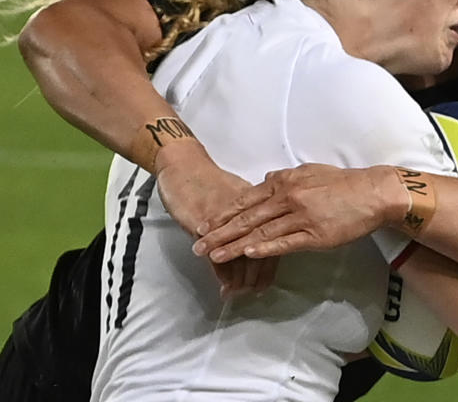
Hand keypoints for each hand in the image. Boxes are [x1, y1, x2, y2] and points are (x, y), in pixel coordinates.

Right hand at [154, 139, 278, 292]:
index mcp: (259, 202)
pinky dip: (222, 273)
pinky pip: (218, 253)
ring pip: (241, 254)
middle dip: (257, 273)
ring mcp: (227, 219)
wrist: (183, 165)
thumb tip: (265, 229)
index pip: (274, 234)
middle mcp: (247, 211)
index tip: (269, 276)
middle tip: (254, 291)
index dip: (273, 257)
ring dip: (240, 277)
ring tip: (238, 292)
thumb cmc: (209, 181)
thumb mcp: (236, 194)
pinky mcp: (206, 224)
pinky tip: (223, 285)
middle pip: (260, 247)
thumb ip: (254, 211)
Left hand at [192, 164, 409, 262]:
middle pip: (247, 219)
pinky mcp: (315, 235)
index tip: (204, 225)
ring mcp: (301, 217)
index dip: (223, 215)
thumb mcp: (308, 171)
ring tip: (214, 257)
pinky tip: (248, 255)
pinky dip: (265, 249)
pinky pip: (285, 244)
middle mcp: (288, 199)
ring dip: (234, 246)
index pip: (245, 200)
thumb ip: (284, 177)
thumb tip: (264, 181)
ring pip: (261, 233)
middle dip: (220, 234)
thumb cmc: (341, 183)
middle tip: (198, 246)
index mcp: (284, 183)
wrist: (372, 193)